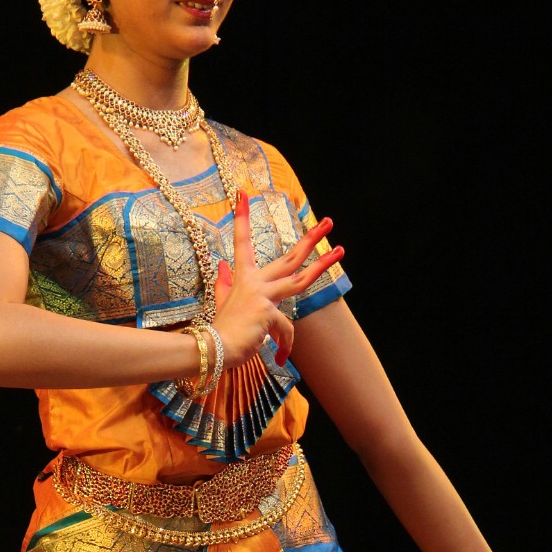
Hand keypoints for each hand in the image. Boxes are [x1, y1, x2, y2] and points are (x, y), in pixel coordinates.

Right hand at [215, 190, 343, 368]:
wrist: (213, 350)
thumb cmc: (220, 329)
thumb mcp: (221, 303)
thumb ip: (223, 283)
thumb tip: (221, 265)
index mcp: (243, 278)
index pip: (242, 242)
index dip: (242, 218)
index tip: (243, 194)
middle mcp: (255, 282)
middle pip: (289, 257)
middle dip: (309, 238)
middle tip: (326, 221)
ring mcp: (262, 295)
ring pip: (300, 278)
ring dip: (321, 264)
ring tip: (339, 251)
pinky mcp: (268, 313)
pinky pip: (287, 329)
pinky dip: (284, 345)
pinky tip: (280, 357)